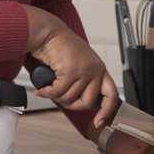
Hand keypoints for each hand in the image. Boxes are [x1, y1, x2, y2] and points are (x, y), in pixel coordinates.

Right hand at [23, 5, 118, 126]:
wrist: (48, 32)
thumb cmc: (60, 47)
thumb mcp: (78, 64)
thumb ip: (83, 80)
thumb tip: (78, 101)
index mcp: (99, 69)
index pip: (112, 94)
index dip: (106, 111)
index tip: (98, 121)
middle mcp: (95, 69)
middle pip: (88, 102)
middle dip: (71, 105)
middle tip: (60, 99)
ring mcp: (84, 69)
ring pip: (70, 98)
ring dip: (55, 97)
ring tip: (47, 88)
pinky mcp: (71, 70)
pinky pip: (58, 92)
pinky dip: (46, 92)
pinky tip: (41, 88)